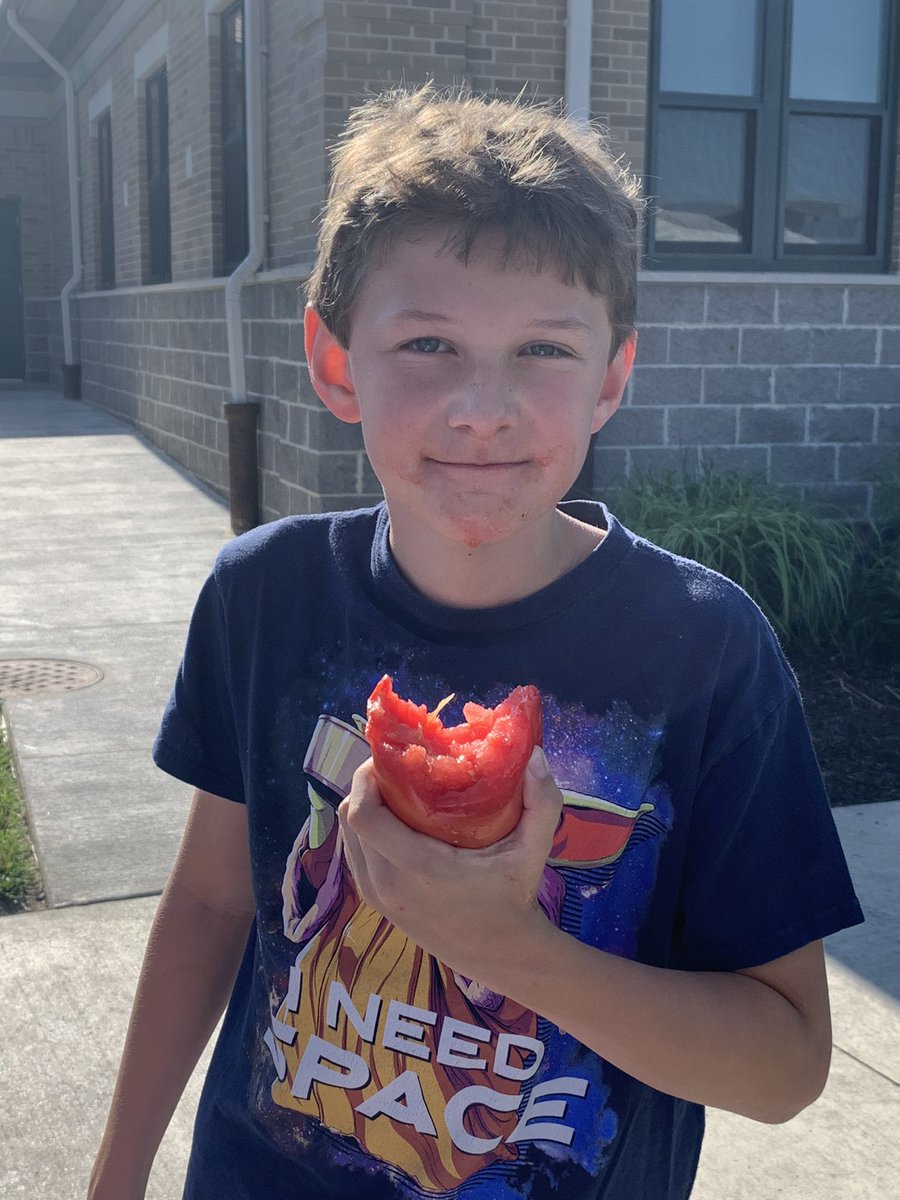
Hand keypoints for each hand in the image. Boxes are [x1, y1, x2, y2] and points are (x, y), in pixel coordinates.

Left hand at [338, 746, 562, 987]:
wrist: (500, 953)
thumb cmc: (513, 896)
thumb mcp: (533, 849)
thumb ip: (542, 801)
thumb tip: (535, 754)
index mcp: (418, 868)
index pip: (365, 815)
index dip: (367, 778)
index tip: (391, 755)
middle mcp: (387, 883)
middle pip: (350, 816)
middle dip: (366, 783)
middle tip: (396, 764)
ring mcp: (376, 895)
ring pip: (347, 832)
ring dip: (364, 803)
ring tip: (394, 785)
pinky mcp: (374, 901)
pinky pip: (354, 850)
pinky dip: (364, 827)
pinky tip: (393, 816)